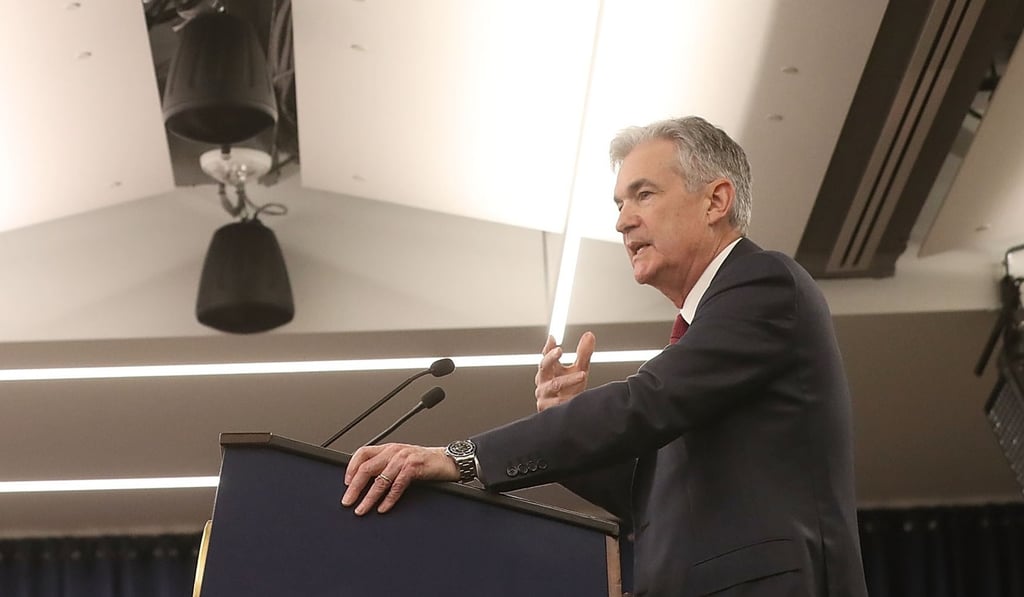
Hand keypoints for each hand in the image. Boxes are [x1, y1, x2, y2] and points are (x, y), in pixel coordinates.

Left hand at [341, 443, 458, 514]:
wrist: (449, 460)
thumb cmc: (425, 463)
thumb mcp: (402, 460)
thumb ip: (386, 466)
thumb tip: (365, 482)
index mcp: (389, 448)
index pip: (362, 453)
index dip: (351, 468)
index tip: (345, 484)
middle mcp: (394, 451)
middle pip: (367, 468)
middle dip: (354, 487)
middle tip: (347, 501)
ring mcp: (404, 459)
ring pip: (380, 479)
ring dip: (369, 497)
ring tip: (361, 509)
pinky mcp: (414, 468)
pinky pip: (397, 485)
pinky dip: (388, 499)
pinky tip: (383, 508)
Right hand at [534, 332, 594, 411]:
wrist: (569, 413)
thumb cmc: (570, 390)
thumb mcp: (579, 369)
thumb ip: (583, 353)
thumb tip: (589, 335)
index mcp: (549, 370)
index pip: (546, 355)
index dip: (548, 347)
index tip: (553, 338)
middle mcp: (543, 380)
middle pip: (544, 366)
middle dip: (550, 358)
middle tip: (559, 350)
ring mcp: (544, 394)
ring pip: (555, 384)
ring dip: (569, 379)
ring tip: (582, 374)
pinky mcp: (547, 408)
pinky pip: (557, 402)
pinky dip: (567, 398)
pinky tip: (574, 396)